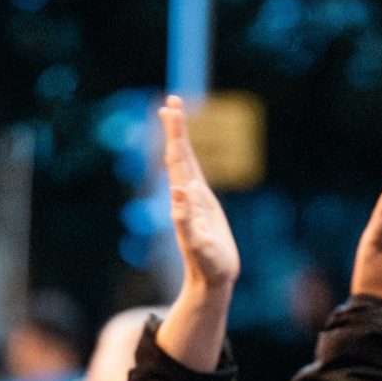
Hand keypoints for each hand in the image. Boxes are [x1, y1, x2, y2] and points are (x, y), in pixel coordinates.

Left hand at [160, 94, 239, 288]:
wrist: (211, 280)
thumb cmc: (206, 265)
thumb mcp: (196, 244)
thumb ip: (184, 219)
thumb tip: (176, 190)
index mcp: (185, 199)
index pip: (178, 160)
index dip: (176, 134)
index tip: (170, 110)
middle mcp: (188, 195)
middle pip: (180, 155)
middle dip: (176, 128)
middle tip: (171, 100)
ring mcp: (195, 200)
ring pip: (186, 162)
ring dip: (180, 139)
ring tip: (174, 115)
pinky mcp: (204, 206)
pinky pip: (195, 175)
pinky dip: (189, 158)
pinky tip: (185, 151)